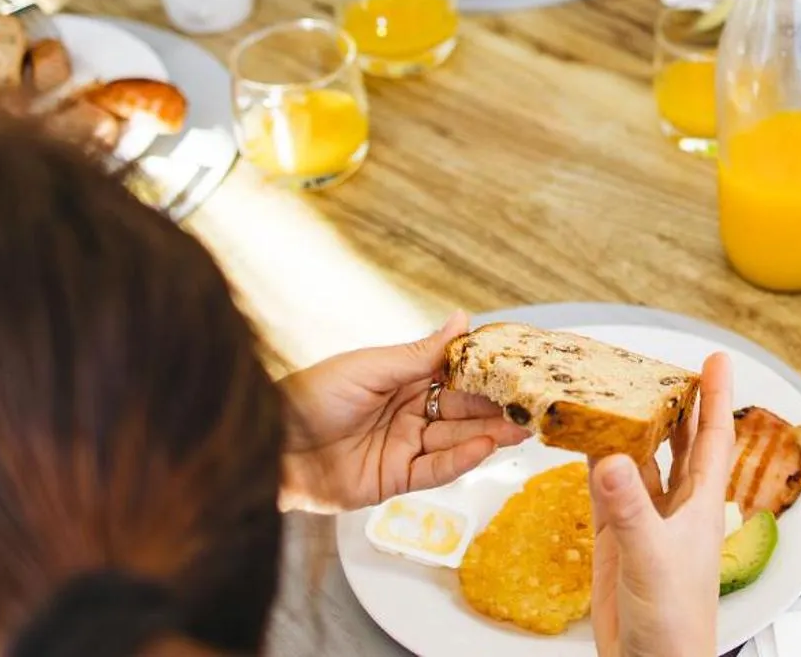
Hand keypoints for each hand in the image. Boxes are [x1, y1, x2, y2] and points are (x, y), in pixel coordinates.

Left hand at [278, 313, 529, 513]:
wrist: (268, 447)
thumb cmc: (310, 396)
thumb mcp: (369, 368)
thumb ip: (421, 353)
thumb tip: (463, 318)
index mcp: (401, 378)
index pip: (454, 374)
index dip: (486, 373)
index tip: (519, 368)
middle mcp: (408, 411)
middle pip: (462, 410)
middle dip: (496, 407)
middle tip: (532, 405)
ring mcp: (402, 446)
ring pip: (456, 440)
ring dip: (489, 434)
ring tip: (521, 428)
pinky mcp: (394, 480)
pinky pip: (435, 470)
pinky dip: (461, 460)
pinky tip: (485, 448)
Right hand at [589, 353, 735, 656]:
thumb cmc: (675, 624)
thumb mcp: (652, 558)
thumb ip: (630, 510)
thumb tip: (611, 459)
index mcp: (700, 505)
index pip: (713, 438)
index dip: (717, 397)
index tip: (718, 359)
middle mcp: (676, 507)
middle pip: (678, 441)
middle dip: (674, 403)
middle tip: (661, 364)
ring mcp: (645, 521)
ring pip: (640, 461)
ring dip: (632, 429)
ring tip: (621, 389)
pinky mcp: (617, 540)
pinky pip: (607, 490)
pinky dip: (598, 463)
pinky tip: (590, 441)